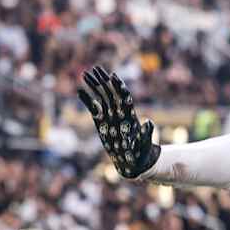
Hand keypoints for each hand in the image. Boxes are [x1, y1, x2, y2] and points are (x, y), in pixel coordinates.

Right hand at [78, 65, 160, 179]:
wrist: (132, 161)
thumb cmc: (141, 152)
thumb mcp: (144, 143)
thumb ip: (146, 133)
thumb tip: (150, 123)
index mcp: (129, 115)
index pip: (124, 96)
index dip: (119, 86)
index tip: (113, 76)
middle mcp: (119, 112)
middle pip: (111, 92)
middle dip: (103, 80)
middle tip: (95, 68)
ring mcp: (109, 116)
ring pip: (101, 96)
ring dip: (94, 85)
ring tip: (85, 73)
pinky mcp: (101, 122)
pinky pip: (93, 108)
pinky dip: (86, 100)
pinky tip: (79, 90)